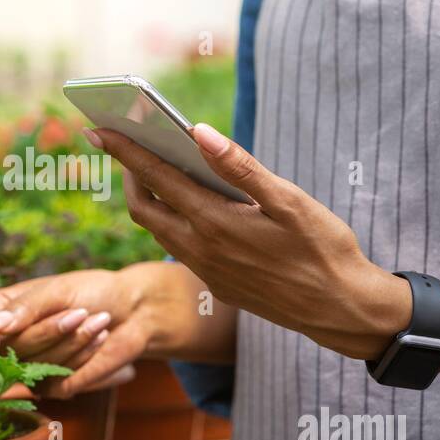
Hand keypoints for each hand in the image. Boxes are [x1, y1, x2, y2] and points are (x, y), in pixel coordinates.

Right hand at [0, 262, 221, 397]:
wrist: (134, 311)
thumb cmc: (92, 292)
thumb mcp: (58, 291)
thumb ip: (25, 309)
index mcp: (4, 311)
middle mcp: (13, 341)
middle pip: (9, 349)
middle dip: (50, 330)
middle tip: (80, 312)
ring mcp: (33, 366)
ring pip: (36, 363)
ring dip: (73, 340)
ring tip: (98, 320)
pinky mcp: (56, 385)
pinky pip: (59, 377)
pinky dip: (83, 355)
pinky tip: (100, 337)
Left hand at [83, 123, 410, 360]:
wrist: (341, 310)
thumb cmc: (324, 250)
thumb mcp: (290, 201)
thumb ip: (240, 167)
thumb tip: (198, 132)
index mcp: (215, 223)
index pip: (156, 178)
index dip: (125, 151)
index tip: (98, 128)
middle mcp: (200, 250)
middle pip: (143, 207)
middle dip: (127, 172)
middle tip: (122, 142)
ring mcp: (206, 271)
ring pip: (158, 230)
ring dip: (147, 197)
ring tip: (148, 166)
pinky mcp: (217, 284)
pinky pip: (179, 247)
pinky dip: (170, 219)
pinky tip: (185, 203)